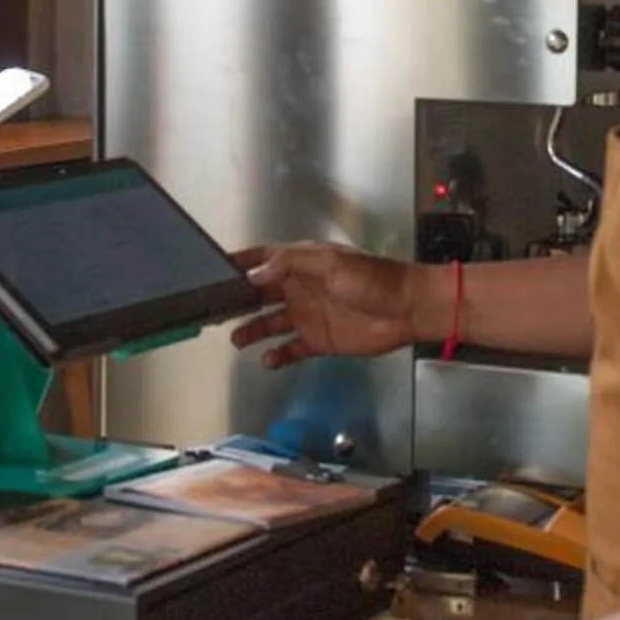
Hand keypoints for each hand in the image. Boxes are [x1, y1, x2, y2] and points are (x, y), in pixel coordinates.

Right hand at [230, 244, 422, 368]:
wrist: (407, 309)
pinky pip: (290, 349)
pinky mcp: (318, 341)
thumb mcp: (330, 263)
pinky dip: (277, 354)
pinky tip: (267, 359)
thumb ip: (290, 265)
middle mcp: (299, 288)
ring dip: (251, 329)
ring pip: (269, 322)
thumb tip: (252, 275)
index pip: (263, 260)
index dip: (240, 263)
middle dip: (236, 300)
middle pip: (259, 294)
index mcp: (302, 264)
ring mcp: (308, 315)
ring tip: (236, 338)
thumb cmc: (372, 279)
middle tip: (212, 311)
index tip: (212, 269)